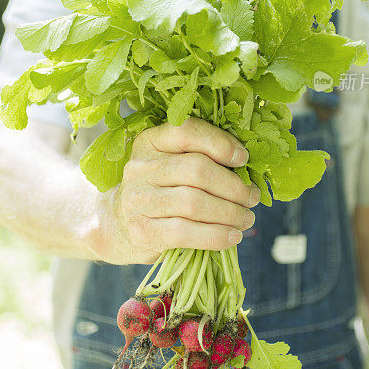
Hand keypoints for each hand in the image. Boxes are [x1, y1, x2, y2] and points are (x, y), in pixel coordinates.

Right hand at [87, 117, 258, 263]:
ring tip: (246, 218)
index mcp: (150, 141)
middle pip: (197, 170)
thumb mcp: (170, 164)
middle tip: (252, 197)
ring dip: (230, 212)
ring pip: (195, 202)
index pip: (187, 131)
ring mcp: (138, 200)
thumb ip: (200, 157)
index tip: (244, 159)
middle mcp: (140, 167)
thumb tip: (248, 168)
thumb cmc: (158, 191)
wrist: (116, 225)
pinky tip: (232, 237)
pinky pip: (188, 232)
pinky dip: (217, 235)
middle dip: (234, 186)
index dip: (221, 143)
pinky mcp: (143, 231)